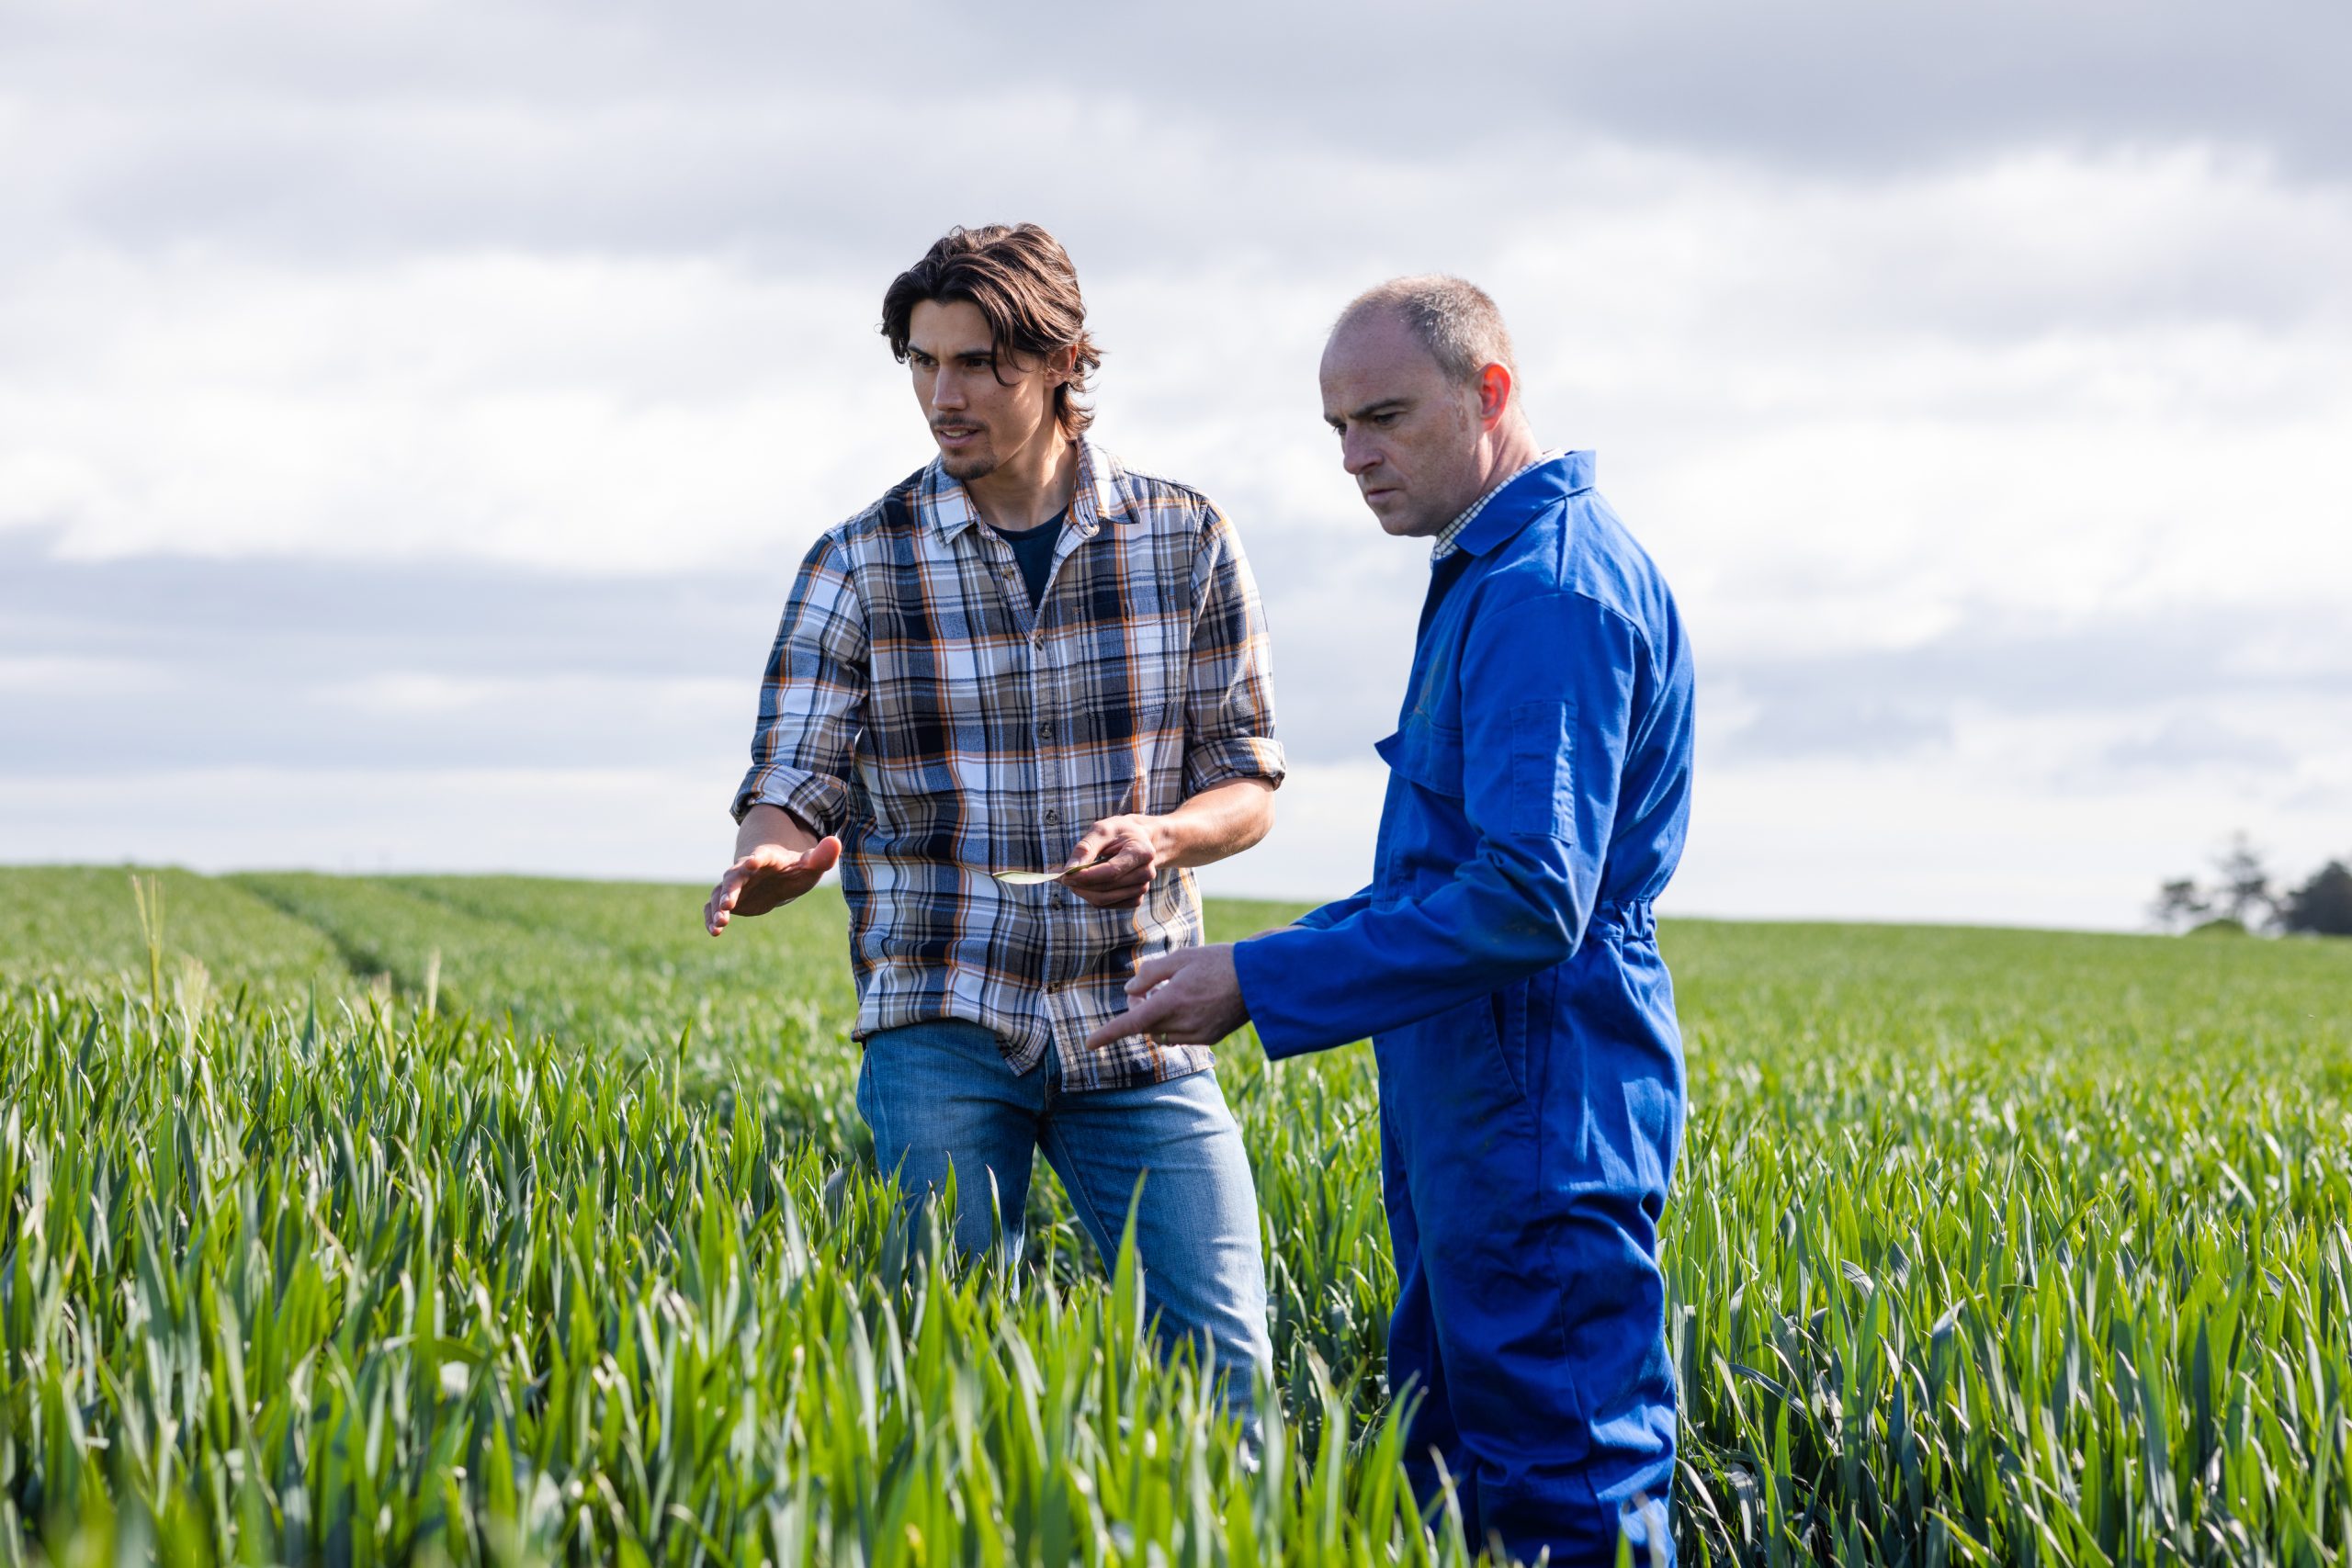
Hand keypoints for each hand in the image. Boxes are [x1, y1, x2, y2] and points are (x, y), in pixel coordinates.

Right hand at [704, 836, 841, 934]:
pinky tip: (714, 932)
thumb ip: (821, 856)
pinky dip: (711, 917)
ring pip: (720, 894)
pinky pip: (714, 907)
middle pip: (733, 877)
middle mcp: (745, 871)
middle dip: (729, 890)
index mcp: (766, 858)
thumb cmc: (795, 869)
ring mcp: (735, 885)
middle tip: (727, 905)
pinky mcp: (730, 900)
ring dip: (717, 908)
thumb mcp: (810, 864)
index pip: (761, 857)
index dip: (757, 859)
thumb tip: (836, 842)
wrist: (778, 876)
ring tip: (719, 925)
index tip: (752, 862)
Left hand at [1060, 813, 1168, 908]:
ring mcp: (1142, 888)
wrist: (1140, 840)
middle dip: (1080, 885)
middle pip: (1106, 888)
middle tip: (1061, 877)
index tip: (1065, 875)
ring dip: (1083, 891)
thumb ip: (1086, 848)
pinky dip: (1091, 896)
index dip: (1087, 876)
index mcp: (1142, 852)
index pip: (1112, 872)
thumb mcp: (1102, 829)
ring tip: (1072, 878)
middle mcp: (1146, 873)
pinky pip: (1106, 904)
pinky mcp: (1135, 899)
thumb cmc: (1119, 832)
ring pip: (1104, 900)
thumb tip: (1069, 869)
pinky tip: (1085, 884)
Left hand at [1083, 944, 1248, 1050]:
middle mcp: (1182, 1023)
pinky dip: (1175, 1024)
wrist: (1258, 979)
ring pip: (1162, 1034)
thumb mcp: (1180, 958)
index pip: (1131, 1023)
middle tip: (1145, 988)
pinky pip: (1181, 1036)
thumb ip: (1151, 974)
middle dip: (1139, 1010)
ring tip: (1172, 993)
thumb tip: (1130, 991)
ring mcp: (1197, 1034)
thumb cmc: (1218, 962)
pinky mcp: (1209, 1038)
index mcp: (1171, 1002)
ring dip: (1157, 1018)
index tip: (1088, 1044)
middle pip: (1145, 1026)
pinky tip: (1190, 1004)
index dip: (1107, 1034)